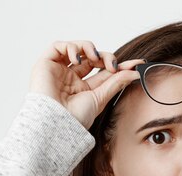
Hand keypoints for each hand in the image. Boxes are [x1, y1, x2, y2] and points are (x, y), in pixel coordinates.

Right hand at [28, 40, 143, 129]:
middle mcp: (71, 78)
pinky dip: (71, 47)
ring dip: (89, 48)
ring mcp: (58, 70)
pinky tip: (77, 58)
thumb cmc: (74, 118)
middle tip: (112, 65)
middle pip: (92, 58)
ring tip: (95, 58)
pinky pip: (58, 46)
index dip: (118, 65)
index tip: (135, 64)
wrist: (56, 123)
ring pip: (76, 48)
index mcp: (84, 88)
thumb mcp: (100, 98)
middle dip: (105, 57)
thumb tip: (135, 73)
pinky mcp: (46, 64)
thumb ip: (117, 83)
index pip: (103, 71)